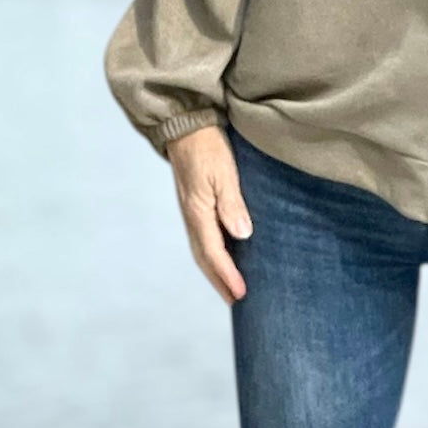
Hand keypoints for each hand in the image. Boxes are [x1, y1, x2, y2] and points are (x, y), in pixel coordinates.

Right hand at [165, 125, 252, 304]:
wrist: (186, 125)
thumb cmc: (207, 146)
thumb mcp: (223, 172)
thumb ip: (232, 203)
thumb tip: (242, 235)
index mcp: (198, 212)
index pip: (214, 253)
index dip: (228, 276)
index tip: (241, 294)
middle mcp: (192, 216)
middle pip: (205, 258)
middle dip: (220, 281)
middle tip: (236, 302)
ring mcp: (192, 211)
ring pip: (203, 249)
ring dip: (216, 270)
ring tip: (230, 287)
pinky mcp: (196, 204)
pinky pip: (204, 237)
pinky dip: (214, 253)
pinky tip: (227, 255)